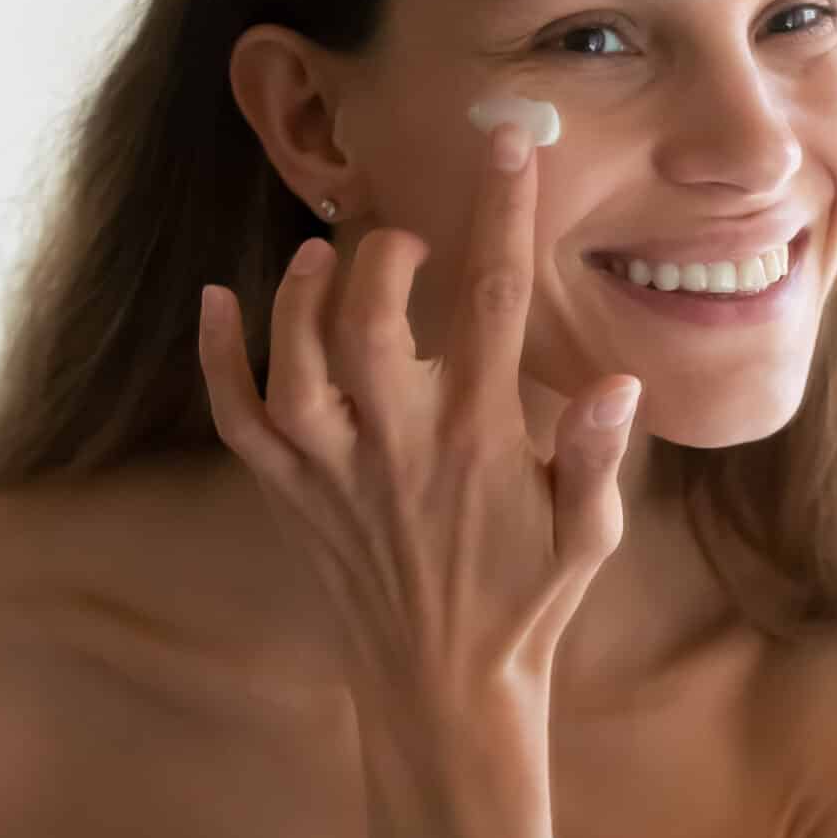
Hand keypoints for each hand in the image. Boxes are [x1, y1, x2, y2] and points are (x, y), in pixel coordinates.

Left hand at [196, 121, 640, 726]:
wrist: (443, 692)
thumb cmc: (525, 606)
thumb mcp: (587, 535)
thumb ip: (598, 456)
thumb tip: (618, 383)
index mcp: (480, 441)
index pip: (495, 302)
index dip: (502, 213)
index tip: (506, 144)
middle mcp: (398, 446)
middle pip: (370, 321)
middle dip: (382, 255)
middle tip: (402, 239)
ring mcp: (333, 472)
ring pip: (294, 361)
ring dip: (299, 295)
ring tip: (317, 257)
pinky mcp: (290, 497)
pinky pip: (239, 418)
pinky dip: (218, 357)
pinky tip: (218, 302)